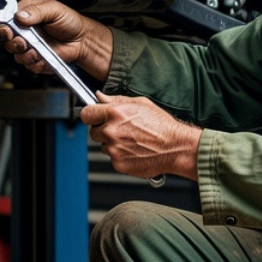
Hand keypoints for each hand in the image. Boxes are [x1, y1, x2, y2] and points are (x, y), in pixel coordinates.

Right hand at [0, 0, 112, 81]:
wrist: (82, 41)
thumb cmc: (70, 22)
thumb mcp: (54, 9)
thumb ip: (36, 11)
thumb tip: (20, 16)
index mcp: (26, 13)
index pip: (5, 18)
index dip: (4, 25)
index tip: (9, 29)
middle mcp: (24, 29)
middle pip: (5, 37)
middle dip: (12, 41)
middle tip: (22, 40)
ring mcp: (28, 45)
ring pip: (14, 52)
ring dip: (24, 52)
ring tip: (35, 48)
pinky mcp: (33, 58)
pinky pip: (26, 63)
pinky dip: (33, 61)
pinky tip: (41, 55)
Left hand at [80, 93, 200, 181]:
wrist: (176, 147)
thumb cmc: (162, 125)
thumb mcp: (140, 104)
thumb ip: (116, 100)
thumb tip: (100, 97)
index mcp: (114, 113)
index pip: (86, 114)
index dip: (91, 115)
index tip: (95, 117)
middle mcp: (111, 131)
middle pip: (93, 132)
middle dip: (103, 130)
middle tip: (121, 130)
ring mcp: (114, 149)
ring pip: (103, 146)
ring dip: (113, 144)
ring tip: (133, 140)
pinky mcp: (118, 163)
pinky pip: (113, 158)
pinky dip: (121, 155)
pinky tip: (135, 150)